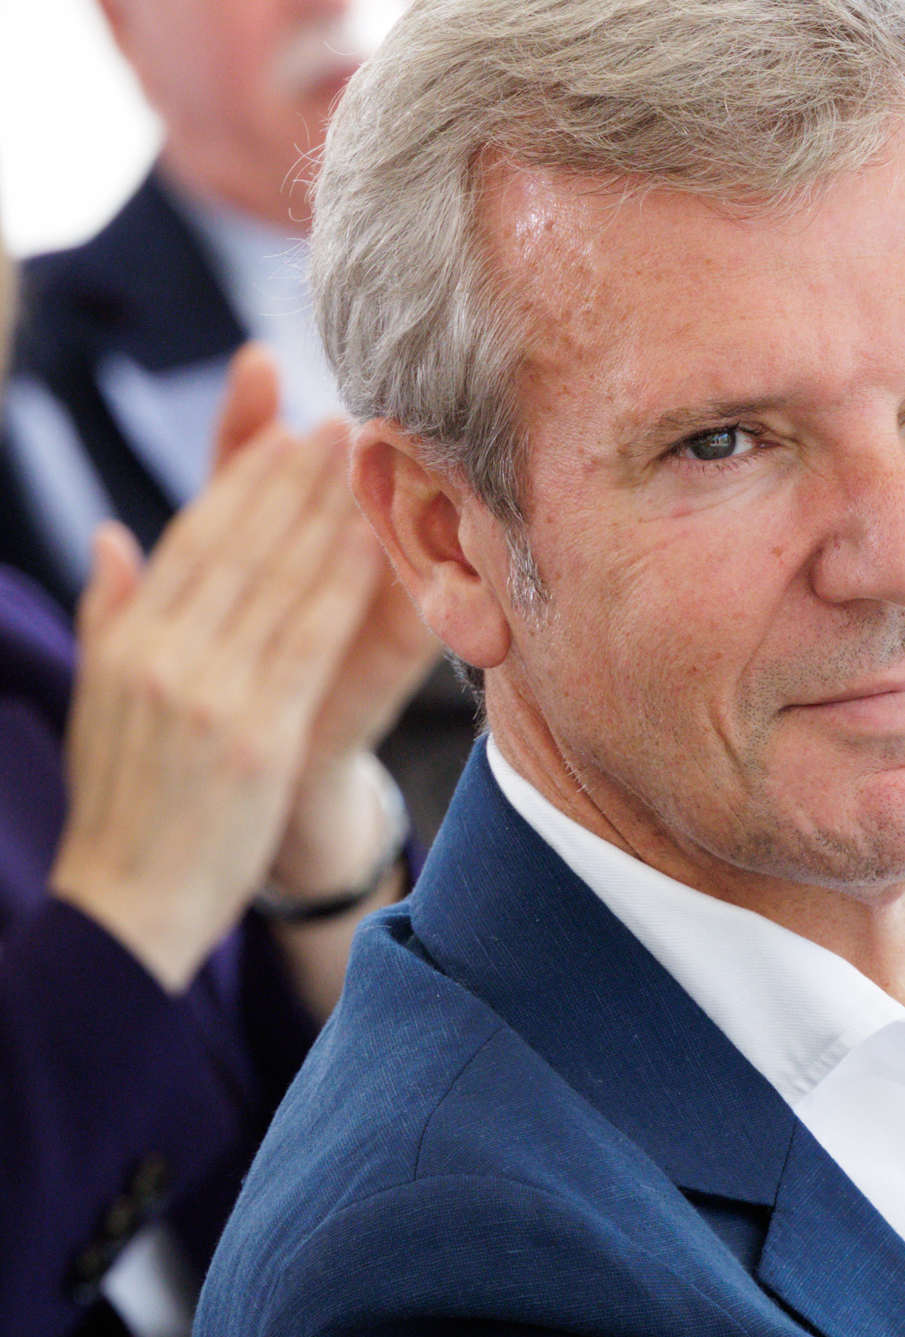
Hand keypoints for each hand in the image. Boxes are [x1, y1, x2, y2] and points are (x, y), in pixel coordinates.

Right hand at [48, 401, 389, 992]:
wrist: (126, 911)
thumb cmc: (122, 812)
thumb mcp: (97, 706)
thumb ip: (107, 617)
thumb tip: (111, 540)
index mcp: (124, 644)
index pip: (190, 542)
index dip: (240, 483)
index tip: (280, 434)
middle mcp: (161, 657)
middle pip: (236, 546)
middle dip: (290, 480)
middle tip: (337, 424)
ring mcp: (207, 694)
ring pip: (277, 583)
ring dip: (326, 515)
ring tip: (363, 463)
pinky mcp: (254, 737)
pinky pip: (308, 642)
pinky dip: (343, 587)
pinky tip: (375, 545)